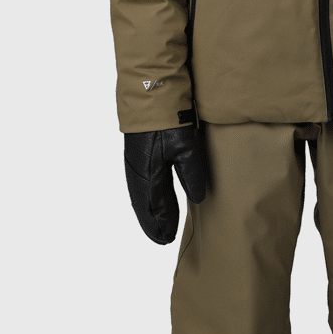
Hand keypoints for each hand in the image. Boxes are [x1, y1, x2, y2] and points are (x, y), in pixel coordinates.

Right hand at [124, 124, 206, 244]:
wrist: (151, 94)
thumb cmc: (168, 122)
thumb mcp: (186, 148)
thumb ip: (191, 175)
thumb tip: (197, 198)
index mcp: (149, 176)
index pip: (155, 209)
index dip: (162, 224)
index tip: (168, 239)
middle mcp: (138, 173)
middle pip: (144, 206)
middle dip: (154, 223)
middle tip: (163, 239)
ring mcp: (135, 163)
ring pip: (140, 196)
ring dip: (148, 212)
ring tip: (158, 224)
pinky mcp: (136, 154)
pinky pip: (139, 185)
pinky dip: (145, 198)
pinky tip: (151, 199)